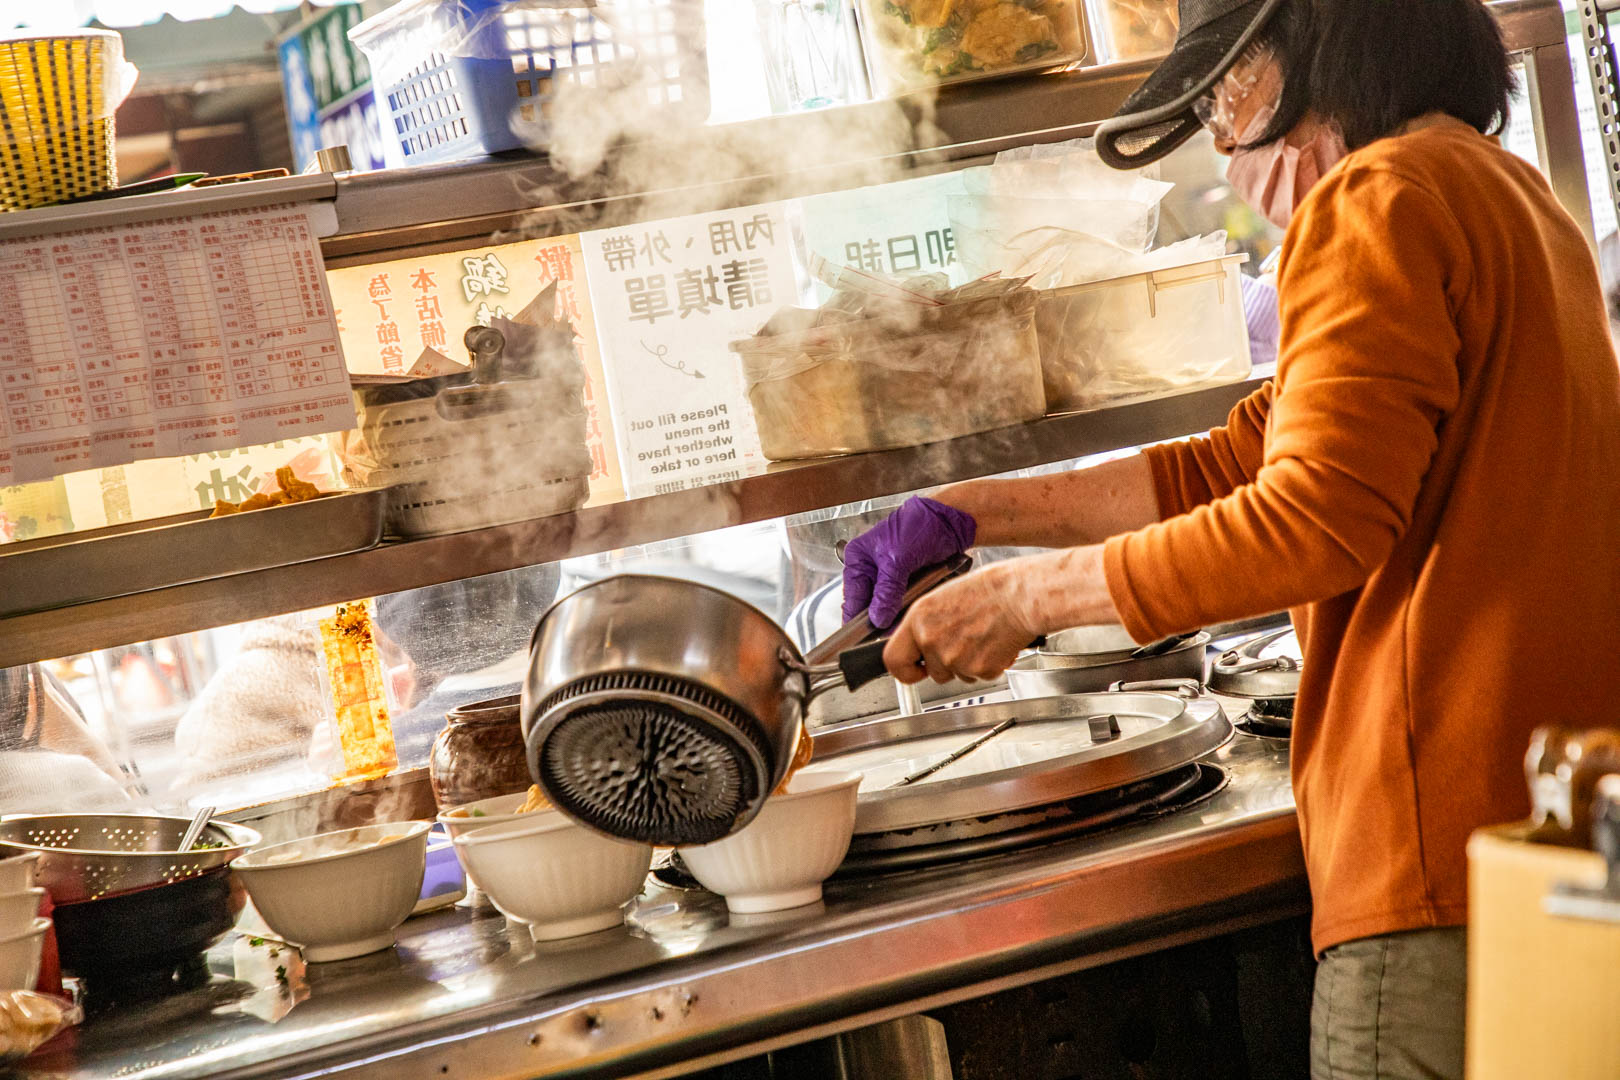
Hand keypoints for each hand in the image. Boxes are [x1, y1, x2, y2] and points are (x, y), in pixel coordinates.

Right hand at [842, 496, 976, 627]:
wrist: (951, 520)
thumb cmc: (920, 526)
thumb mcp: (898, 559)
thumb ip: (887, 590)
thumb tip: (877, 619)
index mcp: (858, 560)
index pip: (852, 599)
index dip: (859, 620)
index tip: (867, 639)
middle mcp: (871, 571)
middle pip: (870, 607)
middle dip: (883, 618)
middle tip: (895, 629)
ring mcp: (890, 579)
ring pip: (889, 609)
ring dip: (899, 615)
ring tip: (909, 616)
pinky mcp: (908, 584)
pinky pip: (905, 605)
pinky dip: (911, 609)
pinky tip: (918, 609)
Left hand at [882, 546, 1121, 683]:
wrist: (1021, 595)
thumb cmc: (990, 589)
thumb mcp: (943, 598)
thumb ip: (926, 623)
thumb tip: (921, 640)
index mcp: (919, 619)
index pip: (893, 660)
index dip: (904, 670)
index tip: (914, 670)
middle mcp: (932, 641)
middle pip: (932, 672)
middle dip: (946, 665)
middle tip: (964, 645)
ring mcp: (955, 658)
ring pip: (957, 674)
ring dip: (968, 664)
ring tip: (982, 636)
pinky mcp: (979, 669)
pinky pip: (980, 675)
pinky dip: (989, 665)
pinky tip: (995, 642)